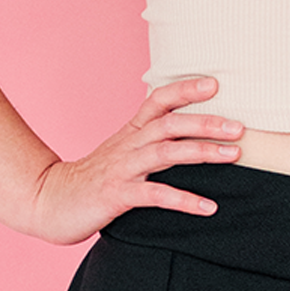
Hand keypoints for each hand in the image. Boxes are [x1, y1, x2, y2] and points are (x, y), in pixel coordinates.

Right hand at [23, 76, 242, 244]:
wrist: (50, 201)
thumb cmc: (96, 177)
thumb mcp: (124, 151)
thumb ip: (153, 139)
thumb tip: (192, 130)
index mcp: (131, 131)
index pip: (158, 100)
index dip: (185, 89)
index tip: (215, 83)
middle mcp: (129, 144)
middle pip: (170, 124)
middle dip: (206, 122)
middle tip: (239, 127)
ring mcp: (123, 169)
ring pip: (166, 153)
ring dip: (203, 152)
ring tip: (234, 155)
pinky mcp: (117, 195)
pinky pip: (155, 195)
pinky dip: (184, 199)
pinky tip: (208, 207)